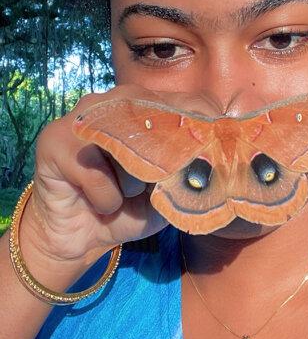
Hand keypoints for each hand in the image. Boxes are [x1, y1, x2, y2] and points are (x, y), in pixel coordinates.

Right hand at [20, 86, 221, 273]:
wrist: (84, 237)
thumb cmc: (133, 205)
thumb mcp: (172, 187)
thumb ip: (194, 166)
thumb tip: (222, 152)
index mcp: (148, 104)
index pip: (188, 101)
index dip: (208, 127)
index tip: (219, 150)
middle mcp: (116, 101)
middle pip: (160, 120)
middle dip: (168, 160)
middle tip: (159, 185)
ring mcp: (84, 117)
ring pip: (129, 148)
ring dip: (134, 183)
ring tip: (125, 194)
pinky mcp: (55, 141)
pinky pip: (98, 175)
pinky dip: (108, 200)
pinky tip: (101, 203)